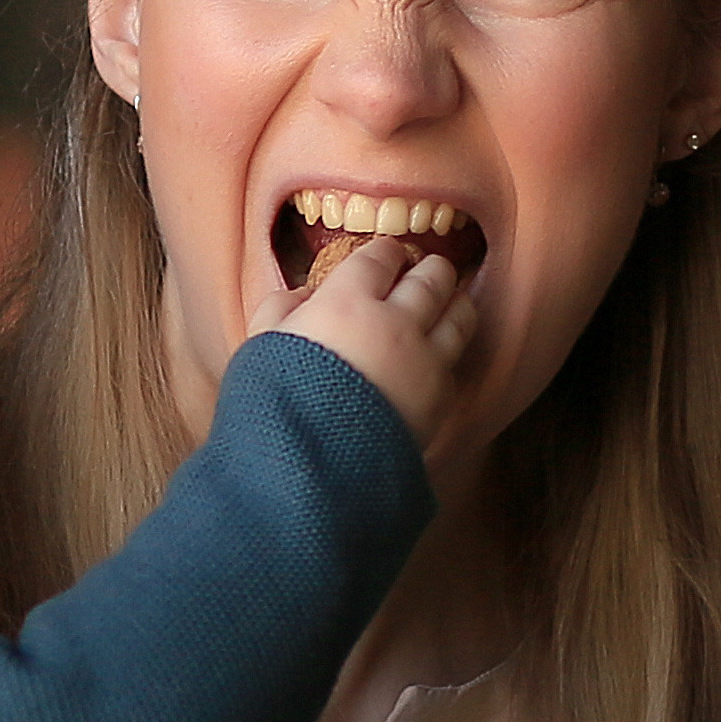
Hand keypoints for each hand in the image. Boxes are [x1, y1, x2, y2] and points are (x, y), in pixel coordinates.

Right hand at [254, 238, 474, 448]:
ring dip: (455, 301)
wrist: (310, 470)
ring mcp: (425, 361)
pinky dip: (451, 350)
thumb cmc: (276, 406)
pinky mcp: (441, 400)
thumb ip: (280, 310)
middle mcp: (395, 322)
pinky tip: (442, 352)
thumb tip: (302, 296)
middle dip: (430, 268)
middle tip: (428, 269)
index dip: (386, 251)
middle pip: (431, 278)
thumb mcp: (261, 347)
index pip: (380, 256)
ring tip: (451, 301)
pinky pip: (455, 362)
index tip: (386, 254)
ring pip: (460, 314)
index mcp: (347, 301)